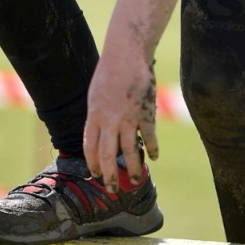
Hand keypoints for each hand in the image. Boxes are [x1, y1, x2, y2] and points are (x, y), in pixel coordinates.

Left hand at [83, 46, 158, 189]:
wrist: (126, 55)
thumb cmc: (109, 73)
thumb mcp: (95, 95)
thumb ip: (98, 116)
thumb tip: (100, 134)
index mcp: (94, 115)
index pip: (90, 146)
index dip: (93, 163)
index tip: (96, 174)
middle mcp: (109, 120)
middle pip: (107, 154)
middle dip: (110, 175)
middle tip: (113, 189)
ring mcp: (128, 117)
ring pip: (129, 150)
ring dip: (132, 168)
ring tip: (135, 180)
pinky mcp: (145, 113)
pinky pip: (149, 136)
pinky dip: (152, 148)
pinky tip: (154, 157)